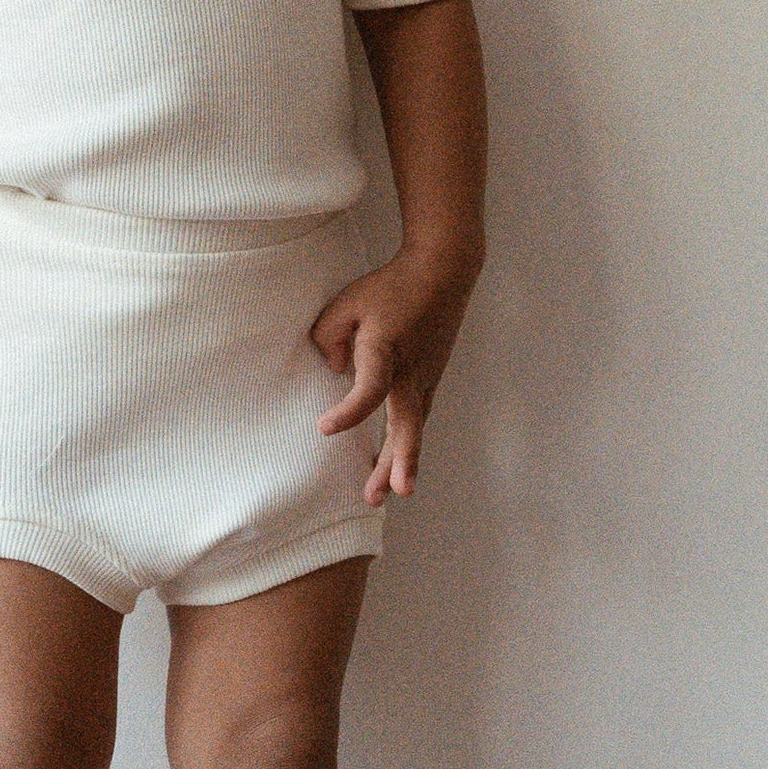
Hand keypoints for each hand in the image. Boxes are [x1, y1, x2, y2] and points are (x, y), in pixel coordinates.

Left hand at [309, 250, 476, 503]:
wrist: (443, 272)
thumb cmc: (391, 286)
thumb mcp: (348, 302)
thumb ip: (328, 336)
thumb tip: (334, 370)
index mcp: (386, 349)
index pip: (370, 389)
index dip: (349, 412)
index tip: (324, 428)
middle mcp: (411, 370)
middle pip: (406, 424)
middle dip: (395, 463)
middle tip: (380, 496)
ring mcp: (426, 378)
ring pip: (414, 428)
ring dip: (400, 463)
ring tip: (383, 496)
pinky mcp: (430, 381)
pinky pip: (417, 419)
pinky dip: (407, 444)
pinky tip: (393, 467)